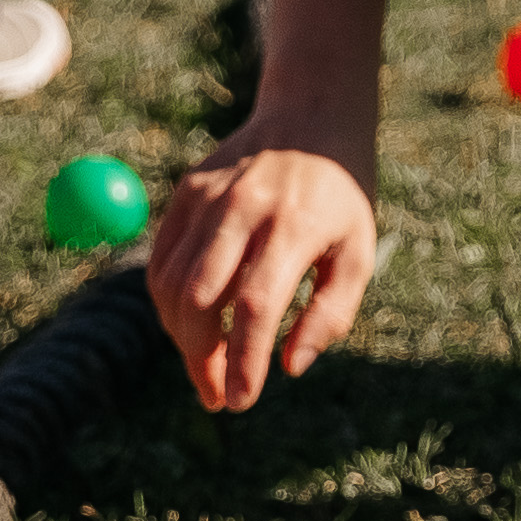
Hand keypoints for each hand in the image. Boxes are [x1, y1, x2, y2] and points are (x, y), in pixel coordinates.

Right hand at [150, 127, 376, 413]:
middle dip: (201, 358)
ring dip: (180, 336)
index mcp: (293, 226)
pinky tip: (191, 324)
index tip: (240, 401)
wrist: (310, 119)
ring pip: (170, 281)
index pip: (254, 306)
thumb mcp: (358, 254)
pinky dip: (168, 301)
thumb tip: (290, 367)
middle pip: (199, 297)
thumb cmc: (342, 198)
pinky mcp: (185, 192)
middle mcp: (242, 208)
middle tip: (218, 395)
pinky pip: (161, 258)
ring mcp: (206, 197)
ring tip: (206, 363)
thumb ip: (330, 314)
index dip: (242, 360)